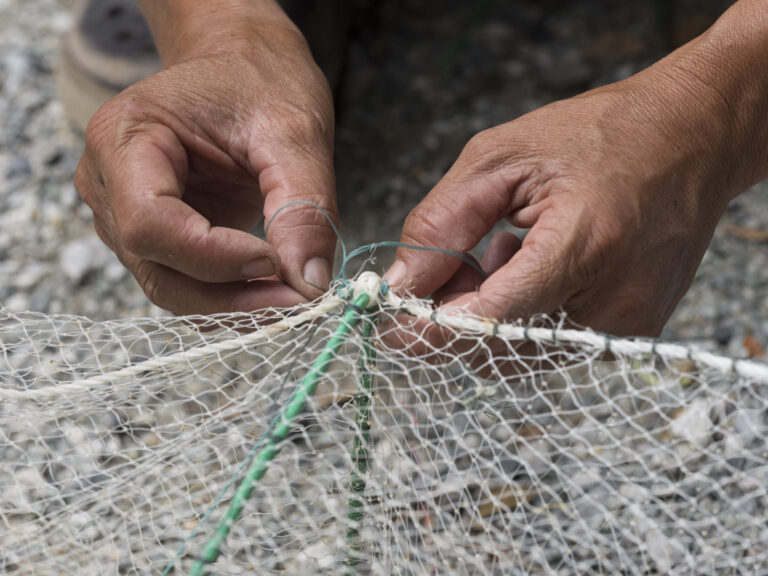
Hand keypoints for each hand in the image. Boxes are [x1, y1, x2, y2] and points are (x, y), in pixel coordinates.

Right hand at [75, 9, 336, 314]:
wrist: (242, 67)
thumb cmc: (259, 81)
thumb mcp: (294, 130)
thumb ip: (303, 204)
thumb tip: (310, 283)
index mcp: (124, 138)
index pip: (150, 223)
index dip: (215, 257)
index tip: (279, 264)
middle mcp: (109, 183)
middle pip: (157, 267)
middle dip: (232, 294)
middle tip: (301, 298)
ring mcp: (124, 215)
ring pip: (171, 288)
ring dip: (235, 304)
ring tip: (294, 293)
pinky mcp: (153, 237)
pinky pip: (185, 284)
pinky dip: (231, 297)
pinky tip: (274, 288)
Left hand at [385, 44, 748, 336]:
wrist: (689, 138)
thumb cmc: (596, 136)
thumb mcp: (500, 157)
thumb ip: (441, 226)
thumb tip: (397, 288)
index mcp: (584, 244)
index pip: (493, 318)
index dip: (434, 328)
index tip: (394, 325)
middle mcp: (614, 300)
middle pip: (500, 344)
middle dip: (455, 318)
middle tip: (445, 268)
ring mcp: (628, 324)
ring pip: (520, 351)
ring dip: (490, 314)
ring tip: (504, 249)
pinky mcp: (632, 333)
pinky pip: (551, 343)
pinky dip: (523, 314)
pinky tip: (530, 264)